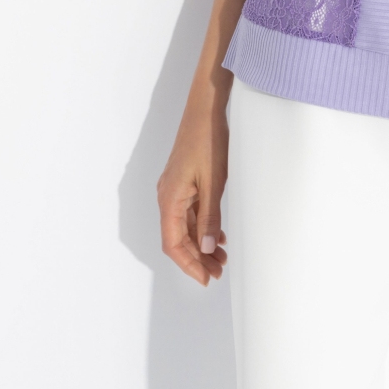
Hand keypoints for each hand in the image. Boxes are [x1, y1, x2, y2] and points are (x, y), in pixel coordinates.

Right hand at [157, 96, 228, 285]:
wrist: (205, 109)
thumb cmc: (208, 140)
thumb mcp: (214, 182)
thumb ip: (209, 216)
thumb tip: (205, 248)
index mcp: (169, 200)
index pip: (174, 244)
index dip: (188, 265)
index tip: (205, 279)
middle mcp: (167, 197)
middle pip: (178, 238)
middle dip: (197, 258)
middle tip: (219, 271)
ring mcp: (175, 189)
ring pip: (184, 226)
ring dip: (200, 243)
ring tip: (222, 257)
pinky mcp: (184, 182)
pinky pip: (190, 212)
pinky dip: (202, 226)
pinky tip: (218, 234)